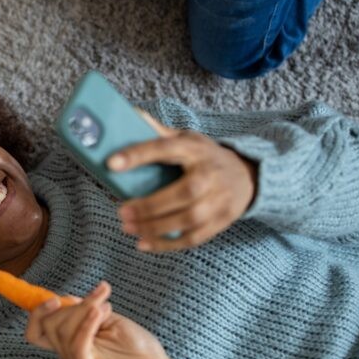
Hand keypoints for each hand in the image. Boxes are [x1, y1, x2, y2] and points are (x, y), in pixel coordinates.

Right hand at [25, 282, 191, 358]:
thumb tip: (67, 298)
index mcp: (71, 347)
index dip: (38, 313)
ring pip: (63, 333)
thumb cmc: (140, 351)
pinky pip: (78, 347)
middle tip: (101, 296)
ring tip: (108, 305)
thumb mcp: (109, 322)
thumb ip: (88, 311)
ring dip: (84, 309)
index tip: (57, 297)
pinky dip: (87, 324)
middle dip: (72, 304)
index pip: (36, 332)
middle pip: (50, 326)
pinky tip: (102, 312)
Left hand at [108, 112, 256, 251]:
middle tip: (121, 211)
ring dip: (155, 228)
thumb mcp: (186, 138)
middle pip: (182, 193)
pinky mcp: (221, 221)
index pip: (166, 149)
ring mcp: (219, 200)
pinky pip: (193, 238)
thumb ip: (159, 133)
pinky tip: (144, 244)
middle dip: (149, 206)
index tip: (111, 163)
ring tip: (128, 228)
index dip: (138, 155)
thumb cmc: (205, 157)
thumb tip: (130, 114)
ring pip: (187, 219)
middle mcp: (210, 174)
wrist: (247, 175)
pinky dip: (167, 245)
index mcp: (195, 149)